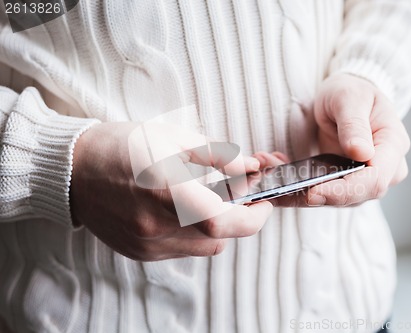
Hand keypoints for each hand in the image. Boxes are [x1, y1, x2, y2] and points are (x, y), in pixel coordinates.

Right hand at [70, 122, 272, 260]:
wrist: (73, 169)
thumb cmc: (122, 146)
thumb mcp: (173, 137)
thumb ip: (218, 156)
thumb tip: (249, 168)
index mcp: (166, 191)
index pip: (224, 220)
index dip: (254, 217)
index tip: (263, 204)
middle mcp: (156, 225)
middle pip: (219, 237)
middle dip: (238, 219)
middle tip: (237, 196)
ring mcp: (147, 243)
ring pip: (203, 246)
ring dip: (216, 227)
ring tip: (205, 200)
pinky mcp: (140, 252)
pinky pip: (182, 250)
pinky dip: (193, 233)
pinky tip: (180, 211)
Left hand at [262, 73, 409, 206]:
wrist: (347, 97)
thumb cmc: (353, 91)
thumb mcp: (350, 97)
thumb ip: (354, 124)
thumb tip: (362, 154)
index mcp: (393, 146)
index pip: (374, 180)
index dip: (344, 190)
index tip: (313, 191)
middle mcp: (383, 170)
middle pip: (354, 197)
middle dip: (313, 194)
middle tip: (277, 185)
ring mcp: (363, 180)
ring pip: (333, 200)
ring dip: (297, 192)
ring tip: (267, 174)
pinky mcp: (343, 183)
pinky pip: (320, 192)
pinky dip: (295, 188)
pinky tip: (273, 174)